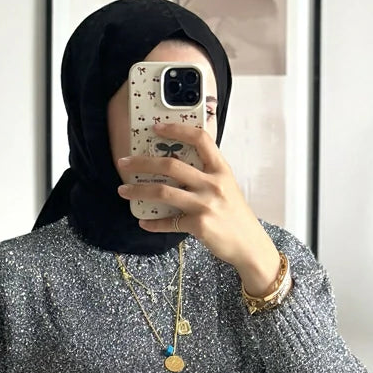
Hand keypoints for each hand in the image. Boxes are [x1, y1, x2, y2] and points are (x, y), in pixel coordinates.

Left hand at [117, 122, 280, 294]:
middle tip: (124, 162)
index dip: (177, 129)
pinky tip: (143, 222)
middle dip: (142, 162)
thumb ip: (207, 174)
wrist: (249, 245)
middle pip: (170, 165)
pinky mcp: (199, 225)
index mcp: (221, 169)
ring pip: (163, 192)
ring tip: (123, 190)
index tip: (156, 127)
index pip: (200, 139)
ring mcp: (205, 204)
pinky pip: (169, 222)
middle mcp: (213, 184)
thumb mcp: (227, 186)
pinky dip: (152, 223)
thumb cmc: (235, 214)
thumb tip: (175, 165)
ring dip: (138, 191)